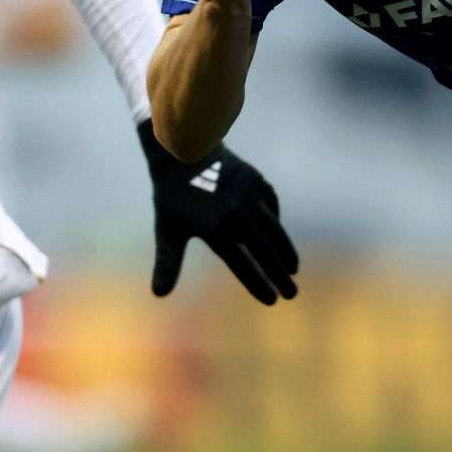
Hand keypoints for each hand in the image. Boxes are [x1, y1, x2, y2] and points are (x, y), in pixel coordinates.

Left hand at [139, 118, 298, 304]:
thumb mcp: (167, 230)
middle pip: (264, 251)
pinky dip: (276, 223)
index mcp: (215, 229)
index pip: (243, 265)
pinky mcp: (256, 181)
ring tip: (294, 270)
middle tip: (292, 295)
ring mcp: (249, 196)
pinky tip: (278, 236)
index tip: (271, 301)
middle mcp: (236, 214)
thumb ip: (168, 263)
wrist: (182, 150)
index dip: (258, 285)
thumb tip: (158, 295)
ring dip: (286, 251)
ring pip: (274, 230)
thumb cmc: (172, 196)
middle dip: (279, 275)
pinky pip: (271, 206)